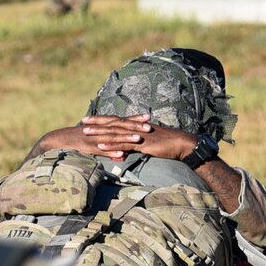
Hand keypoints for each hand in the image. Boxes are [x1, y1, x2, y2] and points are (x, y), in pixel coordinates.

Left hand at [78, 115, 200, 163]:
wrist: (183, 143)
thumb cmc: (170, 143)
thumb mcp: (153, 140)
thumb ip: (141, 141)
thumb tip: (133, 144)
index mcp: (137, 126)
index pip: (117, 121)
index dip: (103, 119)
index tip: (91, 118)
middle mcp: (135, 128)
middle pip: (113, 124)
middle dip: (97, 123)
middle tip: (82, 122)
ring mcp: (138, 136)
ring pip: (115, 133)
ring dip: (100, 133)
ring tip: (86, 133)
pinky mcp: (142, 145)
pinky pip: (123, 145)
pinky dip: (112, 146)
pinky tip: (101, 147)